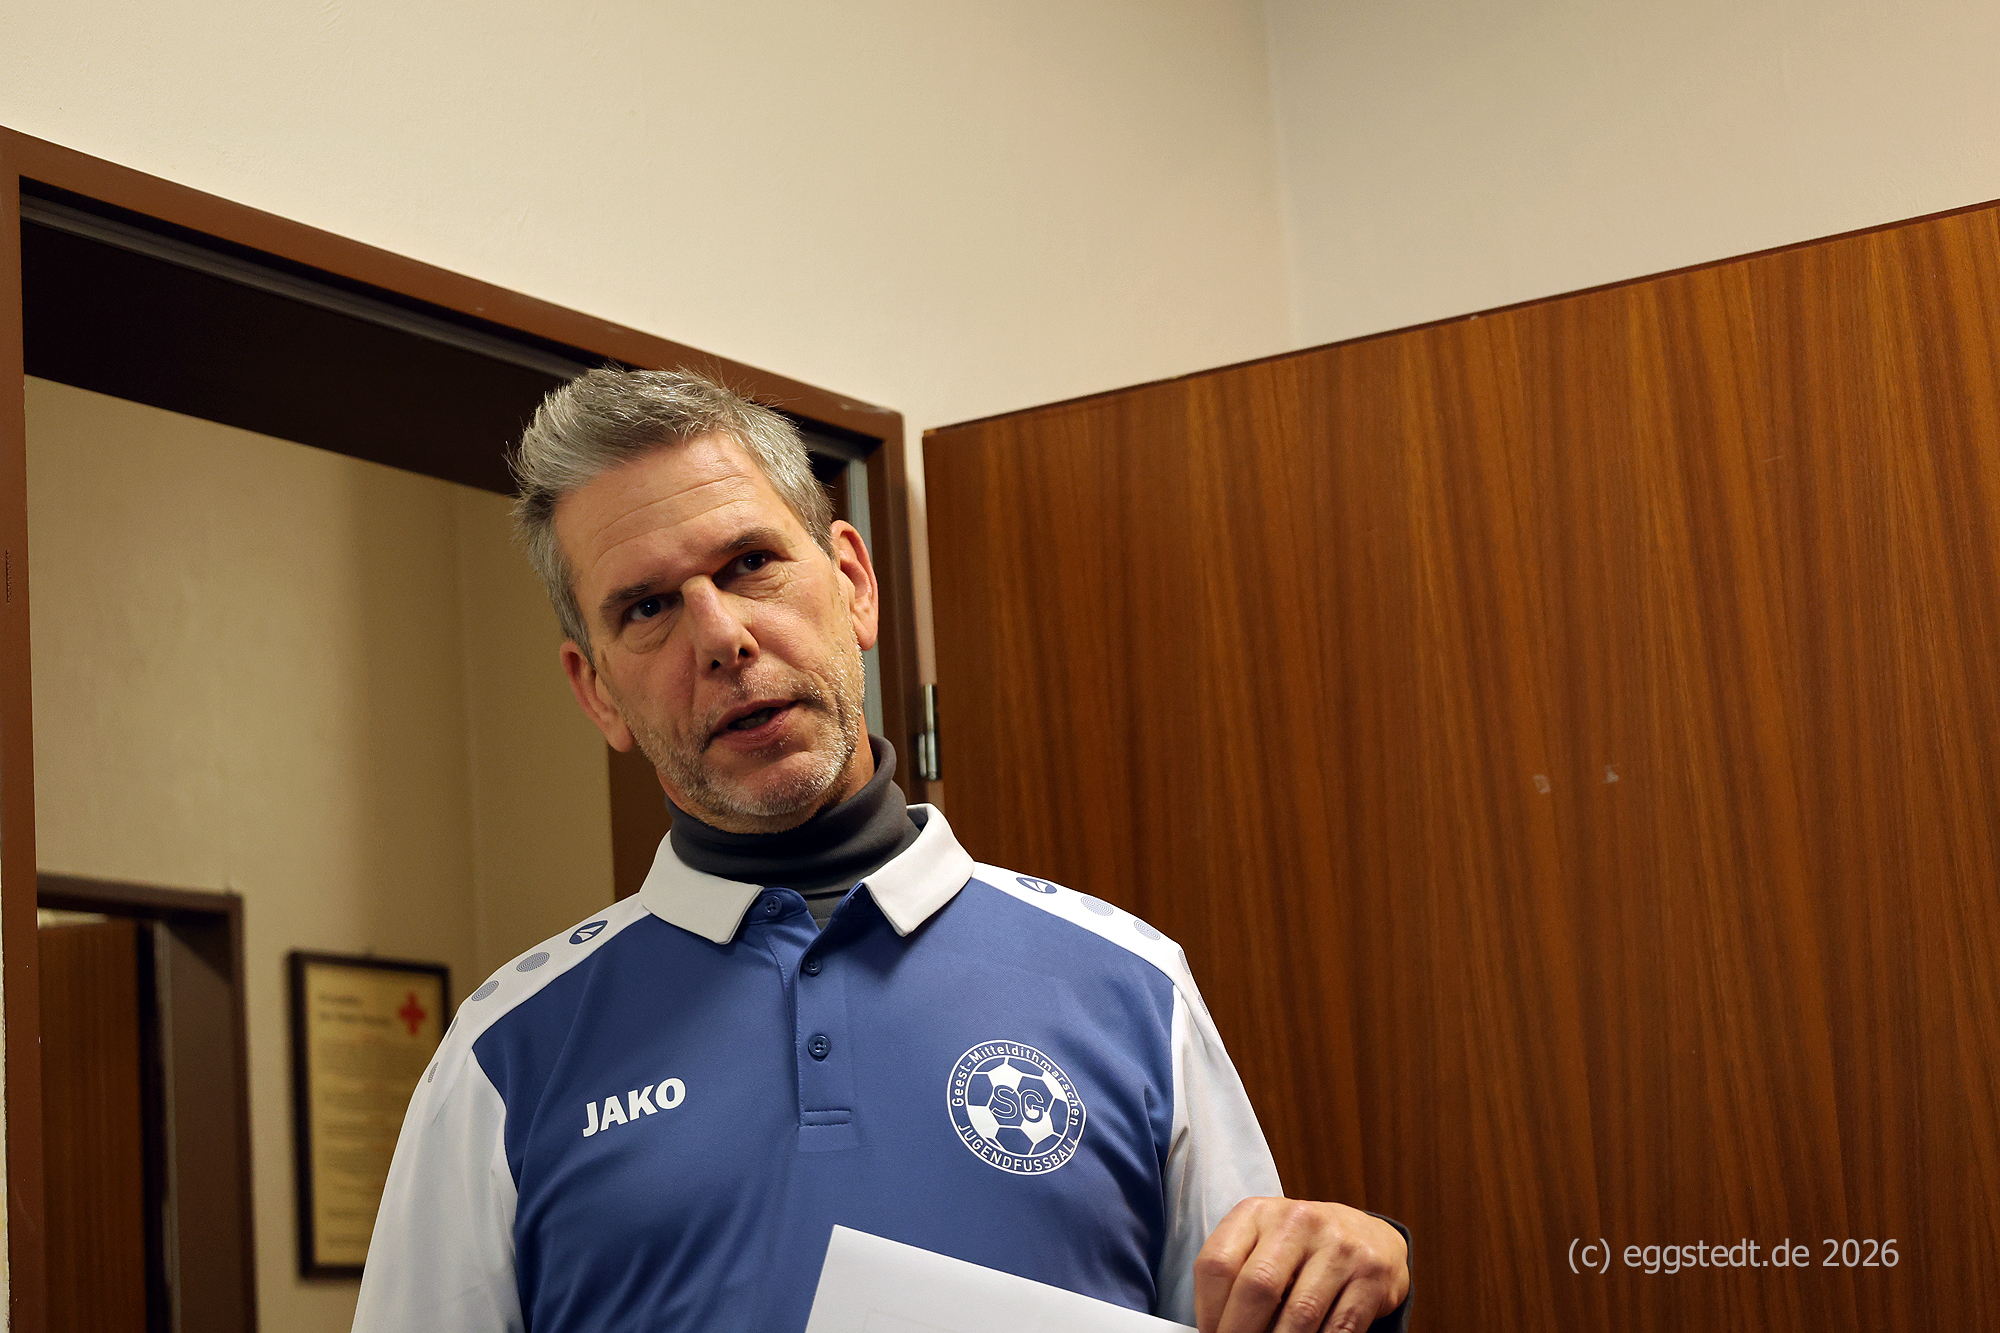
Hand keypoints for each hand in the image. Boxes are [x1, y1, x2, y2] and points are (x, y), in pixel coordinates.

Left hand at [1192, 1198, 1408, 1332]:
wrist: (1372, 1238)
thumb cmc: (1304, 1248)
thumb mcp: (1265, 1244)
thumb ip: (1239, 1274)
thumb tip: (1217, 1328)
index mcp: (1258, 1213)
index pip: (1217, 1263)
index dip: (1208, 1310)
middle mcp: (1298, 1221)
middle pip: (1257, 1287)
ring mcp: (1339, 1246)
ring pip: (1300, 1314)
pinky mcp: (1371, 1274)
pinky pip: (1339, 1328)